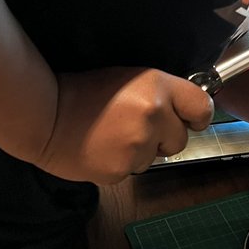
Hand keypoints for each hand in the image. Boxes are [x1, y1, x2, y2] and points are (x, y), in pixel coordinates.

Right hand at [34, 66, 214, 183]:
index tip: (191, 119)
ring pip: (155, 157)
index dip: (197, 116)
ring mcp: (138, 146)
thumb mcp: (129, 78)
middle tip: (136, 125)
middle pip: (181, 139)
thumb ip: (160, 92)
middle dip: (164, 136)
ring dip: (141, 151)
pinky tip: (102, 149)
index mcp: (157, 87)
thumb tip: (185, 108)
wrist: (46, 117)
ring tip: (113, 135)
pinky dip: (121, 163)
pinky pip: (132, 170)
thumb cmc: (83, 92)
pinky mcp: (121, 171)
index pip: (201, 107)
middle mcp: (153, 116)